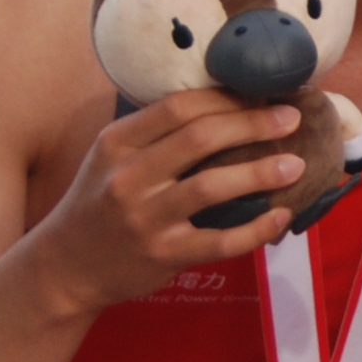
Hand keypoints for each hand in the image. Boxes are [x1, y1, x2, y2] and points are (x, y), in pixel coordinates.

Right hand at [27, 91, 303, 314]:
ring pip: (211, 186)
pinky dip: (255, 229)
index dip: (227, 97)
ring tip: (295, 165)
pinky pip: (218, 241)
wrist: (65, 266)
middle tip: (292, 119)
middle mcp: (127, 177)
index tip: (263, 94)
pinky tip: (279, 217)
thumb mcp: (113, 157)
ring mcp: (144, 218)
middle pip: (200, 138)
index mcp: (117, 142)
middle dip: (253, 124)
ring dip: (260, 172)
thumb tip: (231, 103)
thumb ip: (157, 133)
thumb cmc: (101, 202)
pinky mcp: (162, 255)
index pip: (179, 106)